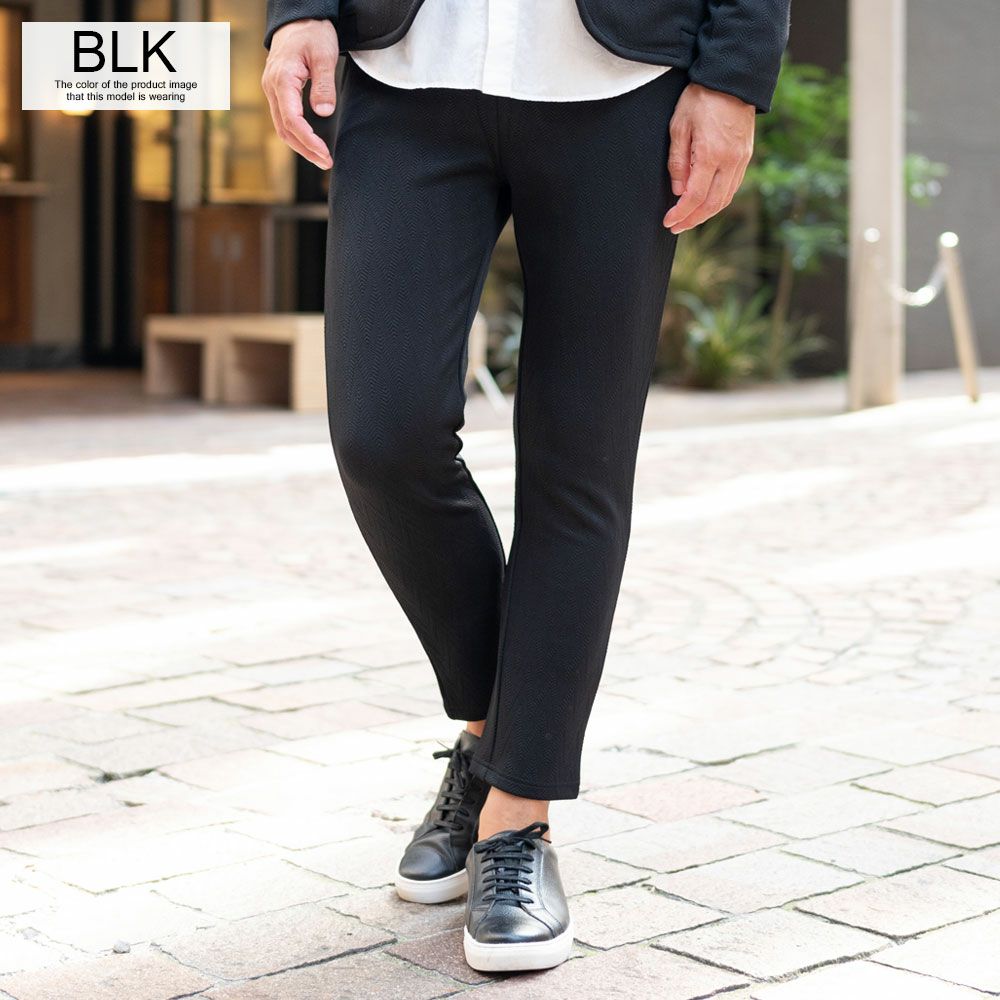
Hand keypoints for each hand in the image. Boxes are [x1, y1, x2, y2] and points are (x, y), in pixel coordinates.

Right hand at [262, 19, 337, 169]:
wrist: (298, 19)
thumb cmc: (311, 32)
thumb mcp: (324, 55)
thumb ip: (324, 85)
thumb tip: (323, 112)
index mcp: (282, 79)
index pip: (292, 121)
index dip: (309, 141)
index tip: (324, 154)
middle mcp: (272, 87)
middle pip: (285, 129)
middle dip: (305, 150)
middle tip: (326, 162)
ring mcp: (272, 90)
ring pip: (282, 127)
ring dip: (301, 145)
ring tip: (320, 158)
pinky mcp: (277, 92)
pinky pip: (283, 119)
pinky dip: (296, 135)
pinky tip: (310, 143)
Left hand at [663, 83, 754, 233]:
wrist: (733, 77)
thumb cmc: (701, 97)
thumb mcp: (679, 126)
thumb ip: (678, 161)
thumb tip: (678, 190)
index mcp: (711, 154)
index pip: (695, 197)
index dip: (681, 214)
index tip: (668, 222)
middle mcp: (730, 161)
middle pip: (712, 204)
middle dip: (692, 220)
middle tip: (676, 227)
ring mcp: (741, 159)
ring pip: (725, 198)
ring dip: (706, 213)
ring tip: (689, 219)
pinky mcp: (746, 155)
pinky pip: (732, 186)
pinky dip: (718, 200)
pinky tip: (705, 202)